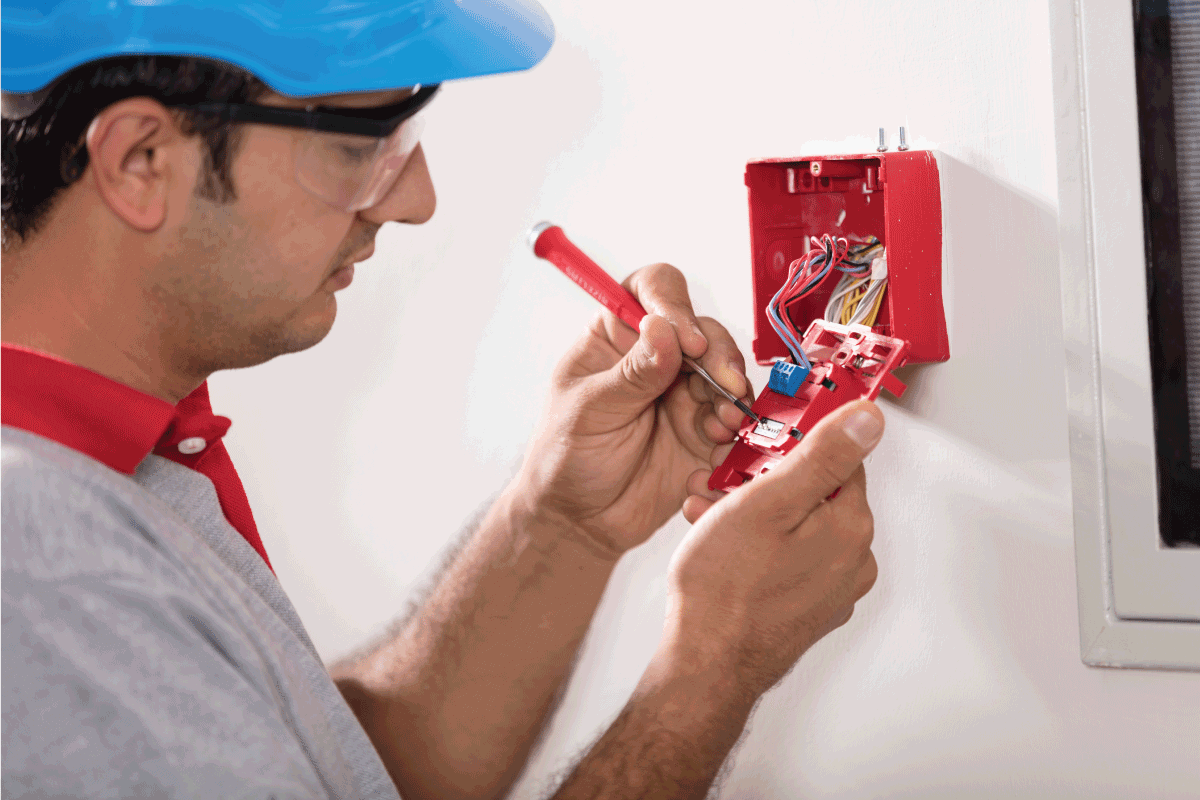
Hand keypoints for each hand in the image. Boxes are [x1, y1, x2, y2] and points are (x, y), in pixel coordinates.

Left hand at [512, 263, 754, 555]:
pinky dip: (736, 429)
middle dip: (718, 355)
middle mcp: (656, 356)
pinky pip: (735, 418)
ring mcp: (683, 392)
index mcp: (616, 335)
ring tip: (721, 424)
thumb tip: (663, 329)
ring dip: (731, 393)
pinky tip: (719, 445)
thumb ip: (631, 374)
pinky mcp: (704, 429)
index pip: (652, 290)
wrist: (582, 522)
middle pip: (703, 330)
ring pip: (726, 372)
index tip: (686, 339)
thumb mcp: (590, 411)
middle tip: (723, 386)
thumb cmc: (566, 459)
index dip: (674, 305)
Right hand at [658, 400, 882, 699]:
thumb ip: (822, 455)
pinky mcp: (807, 608)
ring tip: (710, 517)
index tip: (758, 447)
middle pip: (814, 492)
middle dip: (763, 481)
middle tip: (723, 485)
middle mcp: (853, 560)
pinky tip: (722, 547)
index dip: (790, 445)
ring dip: (753, 513)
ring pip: (796, 526)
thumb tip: (868, 419)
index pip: (837, 458)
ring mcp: (831, 588)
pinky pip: (788, 559)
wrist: (705, 664)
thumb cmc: (726, 589)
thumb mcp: (768, 501)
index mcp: (851, 527)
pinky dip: (757, 546)